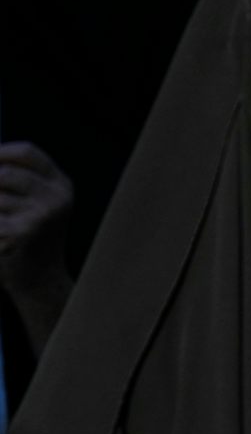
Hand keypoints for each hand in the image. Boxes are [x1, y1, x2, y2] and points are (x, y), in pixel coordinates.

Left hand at [0, 142, 72, 293]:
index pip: (27, 153)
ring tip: (3, 224)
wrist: (40, 281)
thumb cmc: (27, 238)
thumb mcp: (35, 205)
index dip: (0, 152)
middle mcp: (56, 198)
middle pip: (4, 173)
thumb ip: (17, 182)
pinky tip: (1, 239)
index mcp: (61, 186)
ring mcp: (40, 216)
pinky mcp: (19, 233)